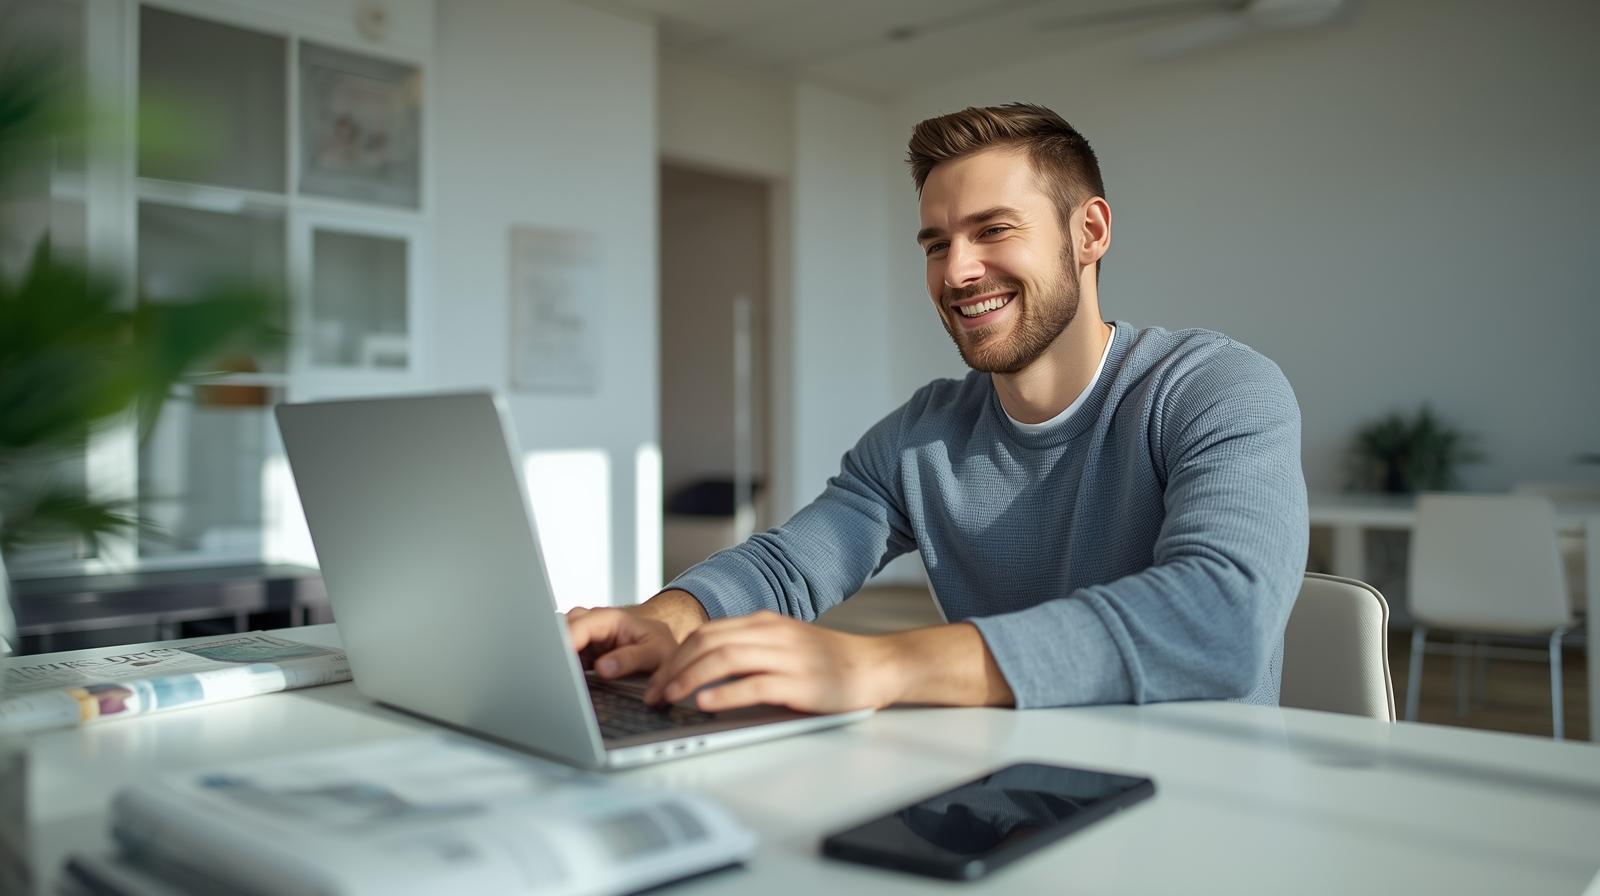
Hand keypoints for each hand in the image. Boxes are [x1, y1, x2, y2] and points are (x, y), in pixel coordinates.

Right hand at [565, 606, 679, 678]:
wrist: (657, 639)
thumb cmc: (657, 642)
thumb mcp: (655, 652)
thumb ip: (631, 659)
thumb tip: (604, 668)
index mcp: (608, 619)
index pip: (575, 628)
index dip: (564, 646)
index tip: (559, 668)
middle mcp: (590, 622)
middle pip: (559, 633)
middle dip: (555, 654)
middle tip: (557, 679)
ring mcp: (581, 634)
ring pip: (556, 642)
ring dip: (557, 661)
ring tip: (561, 682)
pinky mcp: (578, 649)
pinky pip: (561, 655)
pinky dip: (561, 668)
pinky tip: (565, 681)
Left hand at [644, 611, 901, 714]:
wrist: (875, 666)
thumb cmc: (829, 662)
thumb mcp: (784, 645)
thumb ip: (750, 650)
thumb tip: (705, 670)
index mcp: (763, 623)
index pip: (705, 633)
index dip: (675, 656)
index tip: (656, 680)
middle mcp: (771, 634)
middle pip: (707, 643)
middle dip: (673, 669)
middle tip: (653, 694)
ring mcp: (786, 656)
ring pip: (724, 659)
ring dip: (689, 679)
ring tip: (669, 698)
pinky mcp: (799, 682)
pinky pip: (754, 684)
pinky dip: (724, 693)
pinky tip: (705, 704)